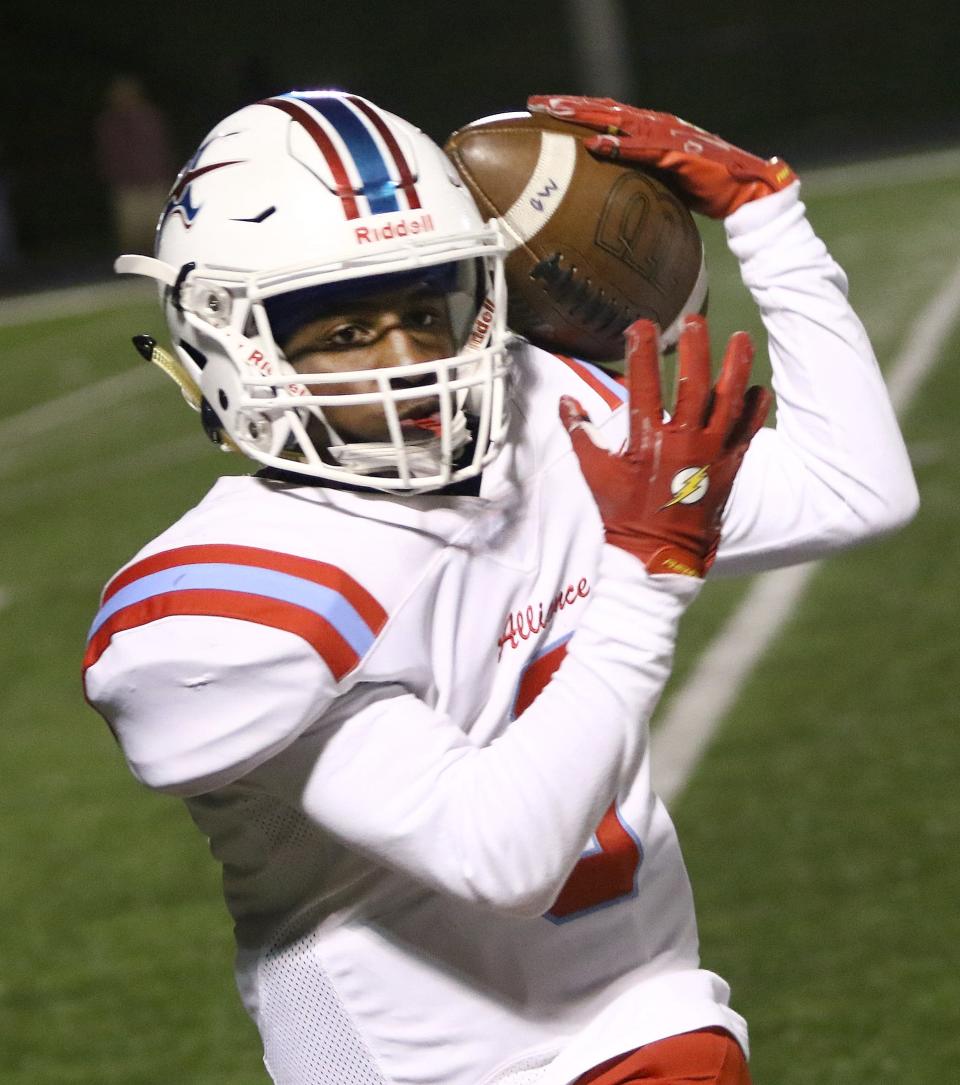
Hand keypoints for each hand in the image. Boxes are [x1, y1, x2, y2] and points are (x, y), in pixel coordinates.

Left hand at [528, 95, 795, 218]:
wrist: (744, 189)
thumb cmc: (704, 187)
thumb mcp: (662, 179)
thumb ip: (637, 173)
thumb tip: (611, 183)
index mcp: (651, 130)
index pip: (607, 115)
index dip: (576, 111)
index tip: (545, 110)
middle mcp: (656, 126)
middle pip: (605, 110)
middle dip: (570, 106)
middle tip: (537, 102)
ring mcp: (667, 136)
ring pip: (619, 120)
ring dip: (586, 116)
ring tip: (556, 113)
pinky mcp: (678, 153)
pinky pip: (643, 148)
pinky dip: (619, 145)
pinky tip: (596, 144)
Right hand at [560, 316, 770, 575]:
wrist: (659, 557)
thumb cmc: (625, 516)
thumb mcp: (596, 475)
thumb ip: (581, 435)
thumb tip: (566, 403)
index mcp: (647, 442)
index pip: (644, 385)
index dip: (641, 352)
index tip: (641, 325)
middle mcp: (683, 443)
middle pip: (694, 384)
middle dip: (695, 348)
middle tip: (695, 319)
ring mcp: (711, 455)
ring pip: (729, 403)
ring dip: (735, 368)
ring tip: (740, 339)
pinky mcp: (729, 469)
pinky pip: (747, 433)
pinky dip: (755, 410)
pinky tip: (759, 389)